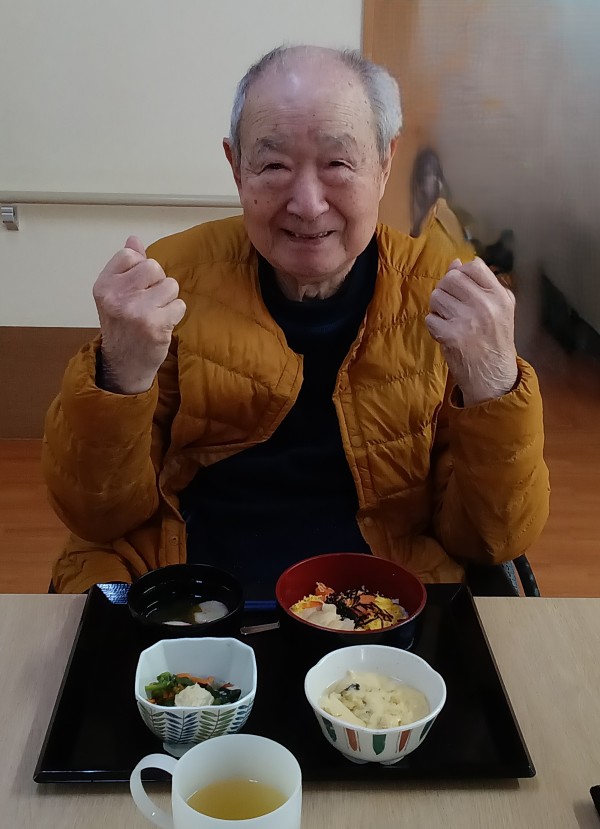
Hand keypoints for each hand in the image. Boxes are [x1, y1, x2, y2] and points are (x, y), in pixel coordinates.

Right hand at [93, 236, 185, 393]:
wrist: (124, 364)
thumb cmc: (122, 325)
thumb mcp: (115, 294)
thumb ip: (126, 266)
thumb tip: (134, 238)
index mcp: (104, 285)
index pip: (130, 255)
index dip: (140, 269)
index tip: (136, 287)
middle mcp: (117, 296)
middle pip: (153, 267)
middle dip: (157, 283)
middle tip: (148, 302)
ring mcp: (136, 311)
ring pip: (170, 285)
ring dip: (168, 299)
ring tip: (155, 313)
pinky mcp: (156, 325)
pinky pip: (180, 305)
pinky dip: (175, 315)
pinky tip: (162, 325)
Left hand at [425, 257, 517, 405]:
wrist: (493, 376)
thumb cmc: (494, 340)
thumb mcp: (499, 309)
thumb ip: (479, 284)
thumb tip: (455, 262)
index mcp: (500, 296)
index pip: (474, 266)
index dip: (461, 272)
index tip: (460, 286)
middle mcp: (486, 305)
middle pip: (451, 278)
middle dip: (445, 289)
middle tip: (450, 304)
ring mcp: (467, 320)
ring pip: (437, 297)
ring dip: (438, 307)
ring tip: (449, 319)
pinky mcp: (451, 335)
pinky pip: (430, 318)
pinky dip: (434, 325)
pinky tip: (446, 333)